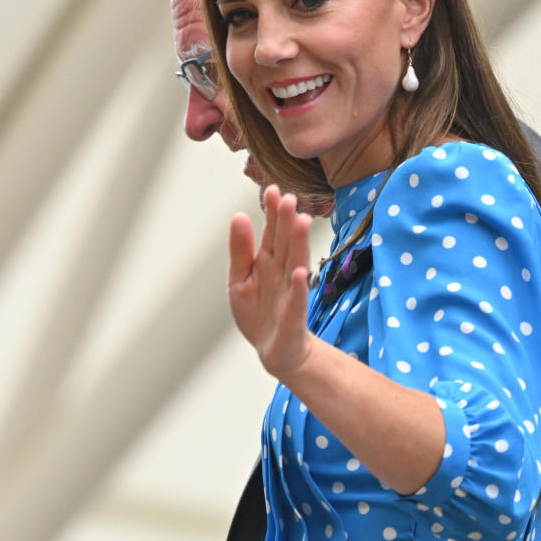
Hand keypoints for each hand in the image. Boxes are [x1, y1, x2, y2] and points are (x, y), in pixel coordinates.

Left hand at [227, 186, 313, 382]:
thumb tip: (239, 216)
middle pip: (284, 243)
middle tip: (288, 197)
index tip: (272, 189)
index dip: (271, 213)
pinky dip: (299, 288)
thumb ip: (240, 251)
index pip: (270, 232)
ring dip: (299, 243)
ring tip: (301, 221)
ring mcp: (290, 292)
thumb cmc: (257, 313)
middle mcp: (282, 272)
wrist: (274, 350)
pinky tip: (300, 273)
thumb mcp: (239, 280)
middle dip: (286, 221)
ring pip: (295, 263)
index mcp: (267, 262)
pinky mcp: (294, 316)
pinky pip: (297, 300)